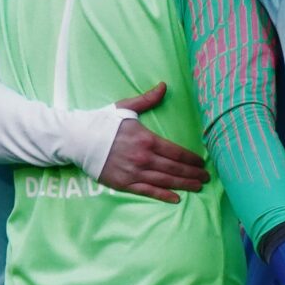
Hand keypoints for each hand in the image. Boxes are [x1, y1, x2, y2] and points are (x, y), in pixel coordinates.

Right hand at [96, 83, 205, 203]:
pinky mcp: (124, 184)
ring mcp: (134, 172)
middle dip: (193, 173)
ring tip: (198, 186)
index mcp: (147, 139)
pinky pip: (148, 191)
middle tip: (206, 177)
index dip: (191, 158)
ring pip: (165, 181)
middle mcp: (144, 158)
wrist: (78, 139)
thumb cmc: (102, 122)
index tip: (201, 162)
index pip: (176, 152)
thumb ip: (147, 99)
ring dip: (184, 184)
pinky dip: (164, 195)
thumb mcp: (125, 107)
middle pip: (175, 168)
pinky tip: (177, 199)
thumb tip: (164, 85)